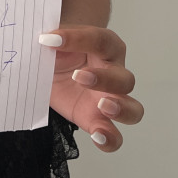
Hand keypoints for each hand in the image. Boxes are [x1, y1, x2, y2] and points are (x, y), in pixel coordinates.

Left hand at [42, 26, 142, 150]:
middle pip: (125, 78)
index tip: (50, 39)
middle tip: (79, 77)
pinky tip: (97, 136)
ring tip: (102, 106)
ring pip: (133, 109)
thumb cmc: (60, 50)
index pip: (99, 40)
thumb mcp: (53, 40)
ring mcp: (110, 99)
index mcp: (105, 46)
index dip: (77, 38)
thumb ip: (52, 38)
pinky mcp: (97, 120)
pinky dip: (110, 139)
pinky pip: (115, 136)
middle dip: (105, 79)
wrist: (54, 68)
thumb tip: (43, 38)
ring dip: (121, 109)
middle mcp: (114, 72)